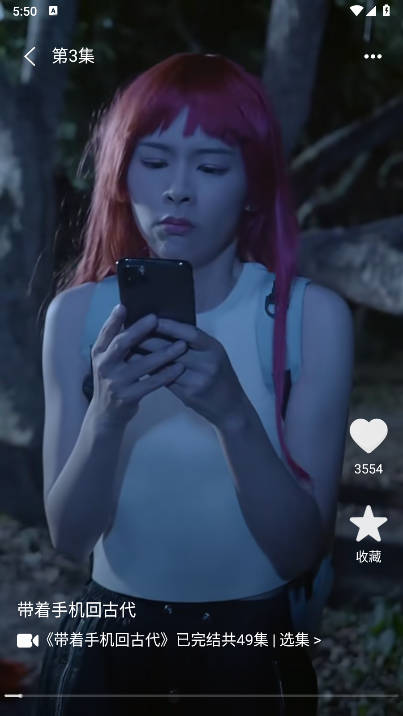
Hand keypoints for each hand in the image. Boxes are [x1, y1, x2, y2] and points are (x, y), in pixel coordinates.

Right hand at [90, 307, 186, 428]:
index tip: (124, 306)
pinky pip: (151, 383)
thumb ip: (115, 344)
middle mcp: (104, 366)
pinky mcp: (128, 397)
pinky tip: (179, 368)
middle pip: (121, 344)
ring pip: (141, 364)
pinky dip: (166, 375)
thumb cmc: (113, 381)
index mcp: (98, 354)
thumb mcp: (107, 362)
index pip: (106, 333)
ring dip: (163, 353)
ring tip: (181, 345)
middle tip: (155, 319)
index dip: (114, 320)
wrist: (106, 415)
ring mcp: (115, 382)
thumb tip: (129, 317)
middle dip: (139, 330)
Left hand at [138, 317, 247, 429]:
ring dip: (146, 357)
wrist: (231, 408)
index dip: (170, 326)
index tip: (151, 319)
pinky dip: (151, 372)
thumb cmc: (221, 378)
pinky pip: (165, 380)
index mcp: (214, 349)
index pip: (190, 333)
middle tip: (131, 333)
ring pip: (166, 365)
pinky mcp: (189, 394)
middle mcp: (207, 363)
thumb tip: (166, 328)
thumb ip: (195, 344)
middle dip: (151, 340)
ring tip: (129, 349)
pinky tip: (138, 367)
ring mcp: (198, 380)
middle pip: (173, 349)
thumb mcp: (214, 356)